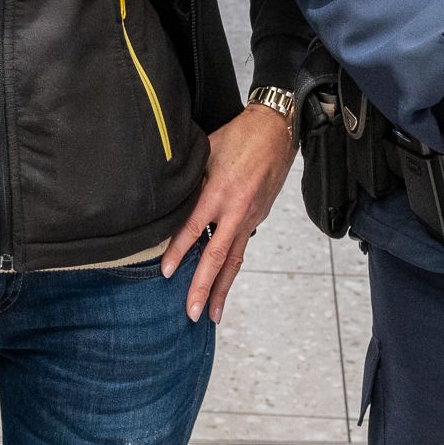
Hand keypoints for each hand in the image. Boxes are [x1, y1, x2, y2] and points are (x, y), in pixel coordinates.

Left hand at [162, 103, 293, 323]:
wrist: (276, 130)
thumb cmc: (238, 136)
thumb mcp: (206, 153)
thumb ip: (191, 181)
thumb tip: (168, 203)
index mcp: (219, 192)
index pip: (193, 229)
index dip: (178, 252)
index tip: (166, 273)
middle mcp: (237, 210)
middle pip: (217, 256)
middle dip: (204, 288)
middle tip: (192, 313)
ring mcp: (250, 217)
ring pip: (234, 260)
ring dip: (223, 289)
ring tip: (213, 314)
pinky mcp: (258, 217)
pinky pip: (241, 248)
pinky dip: (232, 268)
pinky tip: (223, 283)